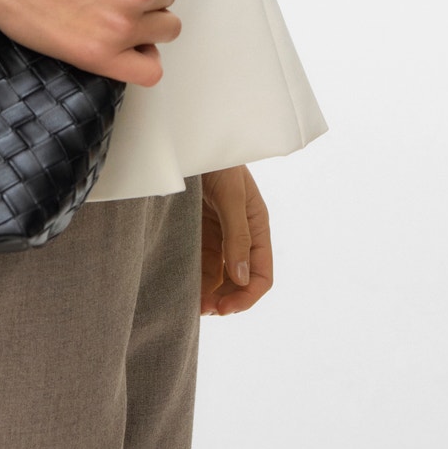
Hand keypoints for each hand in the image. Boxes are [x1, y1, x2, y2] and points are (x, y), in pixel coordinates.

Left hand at [200, 164, 272, 315]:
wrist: (189, 138)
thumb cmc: (218, 161)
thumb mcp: (231, 196)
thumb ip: (237, 236)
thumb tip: (241, 278)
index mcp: (257, 227)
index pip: (261, 274)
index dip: (246, 296)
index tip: (225, 308)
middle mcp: (240, 234)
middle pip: (240, 279)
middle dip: (226, 298)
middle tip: (205, 310)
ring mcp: (219, 233)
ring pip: (219, 273)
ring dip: (210, 292)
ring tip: (193, 306)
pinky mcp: (199, 228)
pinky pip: (201, 260)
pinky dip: (196, 277)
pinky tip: (186, 289)